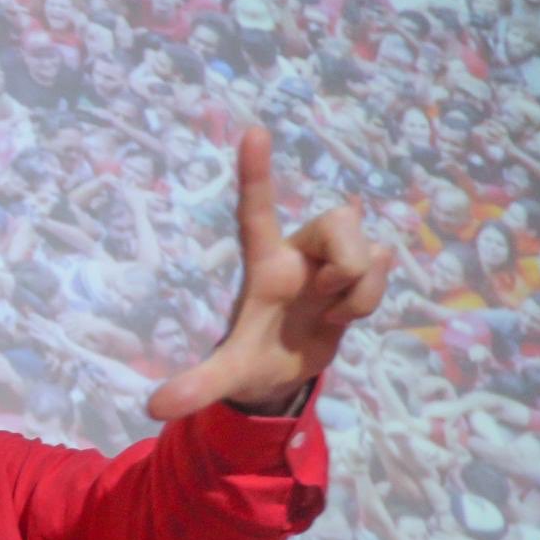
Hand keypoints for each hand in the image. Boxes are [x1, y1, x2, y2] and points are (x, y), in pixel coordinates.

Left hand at [147, 127, 390, 418]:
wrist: (283, 374)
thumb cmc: (250, 360)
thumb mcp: (225, 376)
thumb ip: (196, 388)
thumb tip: (154, 408)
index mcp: (263, 263)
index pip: (255, 211)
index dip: (255, 173)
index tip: (253, 131)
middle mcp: (298, 251)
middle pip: (339, 219)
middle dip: (345, 261)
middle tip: (323, 297)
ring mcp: (330, 259)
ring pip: (369, 245)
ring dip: (360, 288)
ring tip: (331, 313)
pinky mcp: (359, 272)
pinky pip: (384, 268)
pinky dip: (370, 299)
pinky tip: (344, 315)